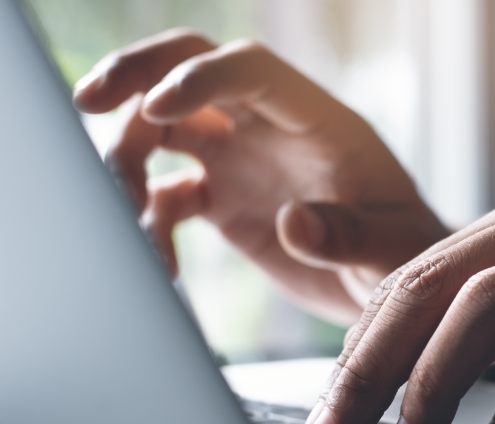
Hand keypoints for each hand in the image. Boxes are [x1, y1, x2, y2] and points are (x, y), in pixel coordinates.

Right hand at [73, 29, 448, 323]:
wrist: (396, 283)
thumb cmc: (408, 253)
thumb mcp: (393, 248)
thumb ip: (348, 235)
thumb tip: (293, 223)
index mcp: (319, 120)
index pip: (251, 70)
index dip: (200, 78)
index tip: (156, 107)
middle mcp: (271, 128)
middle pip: (190, 68)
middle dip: (135, 74)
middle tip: (87, 101)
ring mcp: (242, 159)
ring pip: (162, 128)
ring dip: (126, 159)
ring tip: (125, 214)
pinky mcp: (223, 200)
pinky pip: (166, 194)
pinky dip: (147, 221)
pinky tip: (159, 264)